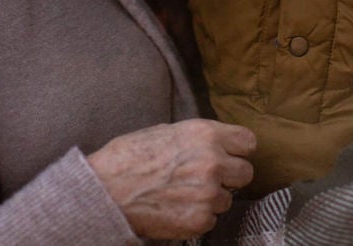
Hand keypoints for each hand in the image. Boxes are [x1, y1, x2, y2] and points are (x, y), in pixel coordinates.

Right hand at [87, 119, 255, 238]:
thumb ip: (197, 138)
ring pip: (227, 199)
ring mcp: (208, 193)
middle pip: (245, 173)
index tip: (229, 156)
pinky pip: (211, 220)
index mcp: (206, 134)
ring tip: (182, 195)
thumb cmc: (128, 158)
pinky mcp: (199, 220)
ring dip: (210, 200)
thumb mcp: (166, 132)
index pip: (248, 142)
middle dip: (229, 177)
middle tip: (206, 180)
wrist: (104, 191)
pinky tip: (175, 209)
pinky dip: (197, 218)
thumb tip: (214, 144)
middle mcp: (213, 162)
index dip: (237, 151)